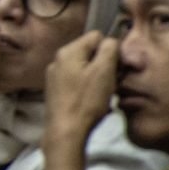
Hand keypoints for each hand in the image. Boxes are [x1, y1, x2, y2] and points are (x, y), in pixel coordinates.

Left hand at [44, 31, 116, 145]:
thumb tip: (110, 42)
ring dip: (97, 79)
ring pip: (85, 69)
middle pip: (90, 53)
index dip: (110, 50)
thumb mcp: (104, 70)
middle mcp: (57, 61)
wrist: (65, 133)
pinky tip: (91, 103)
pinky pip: (77, 83)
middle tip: (109, 83)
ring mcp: (54, 77)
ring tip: (101, 95)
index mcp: (68, 51)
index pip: (97, 36)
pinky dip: (87, 90)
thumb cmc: (86, 101)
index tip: (114, 67)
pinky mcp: (56, 92)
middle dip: (103, 66)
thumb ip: (109, 49)